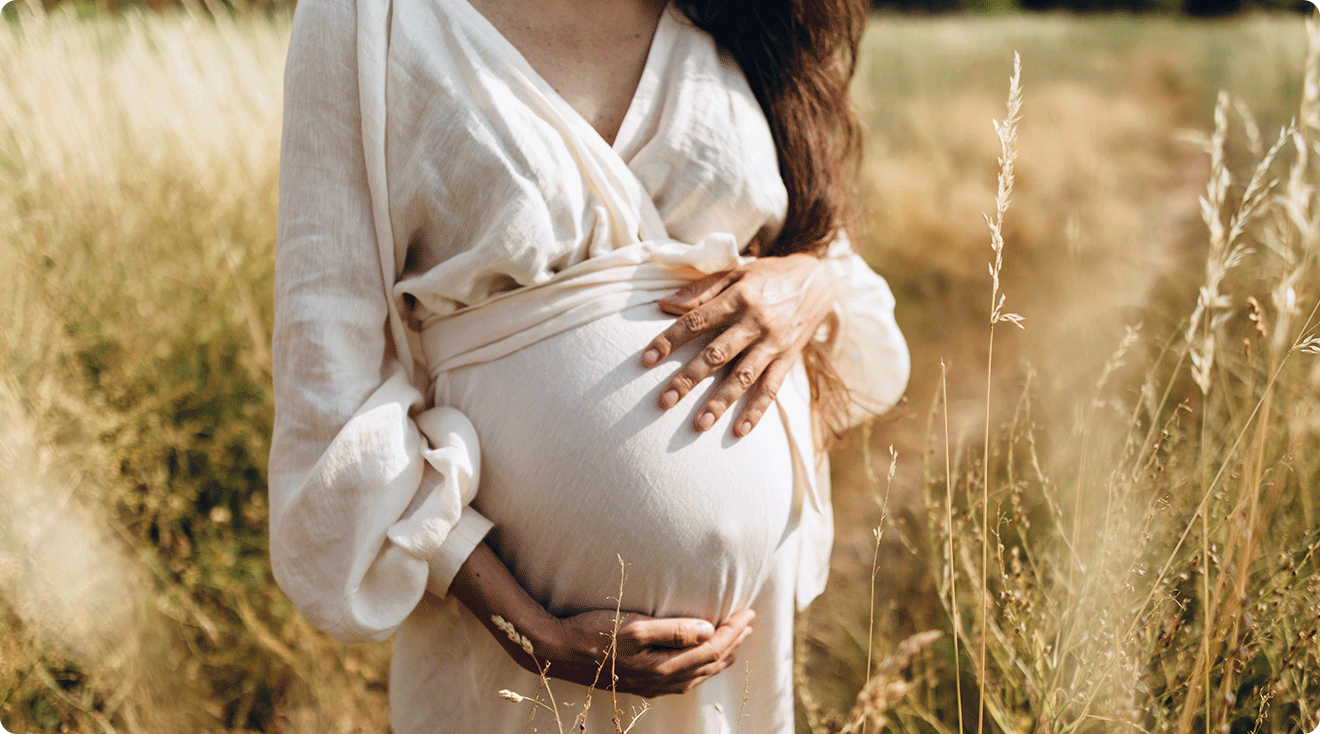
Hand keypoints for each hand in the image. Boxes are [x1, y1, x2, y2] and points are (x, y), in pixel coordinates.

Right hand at [524, 608, 754, 697]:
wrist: (558, 651)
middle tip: (749, 621)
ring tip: (735, 641)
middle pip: (709, 662)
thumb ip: (673, 630)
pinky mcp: (640, 684)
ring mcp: (650, 686)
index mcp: (663, 666)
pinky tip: (700, 662)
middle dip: (733, 641)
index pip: (711, 648)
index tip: (747, 611)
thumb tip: (709, 629)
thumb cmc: (594, 632)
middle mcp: (661, 681)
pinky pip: (682, 680)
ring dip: (720, 656)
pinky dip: (700, 668)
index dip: (733, 630)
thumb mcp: (634, 626)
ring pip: (698, 673)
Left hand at [640, 252, 834, 436]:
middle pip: (716, 354)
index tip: (646, 360)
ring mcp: (773, 343)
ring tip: (699, 425)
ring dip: (720, 402)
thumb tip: (664, 304)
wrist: (818, 280)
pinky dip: (757, 410)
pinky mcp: (788, 358)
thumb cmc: (769, 275)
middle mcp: (755, 322)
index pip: (696, 321)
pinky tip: (740, 430)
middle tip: (664, 401)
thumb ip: (701, 289)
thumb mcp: (736, 272)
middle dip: (688, 378)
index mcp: (738, 298)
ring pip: (743, 376)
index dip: (669, 340)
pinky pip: (772, 388)